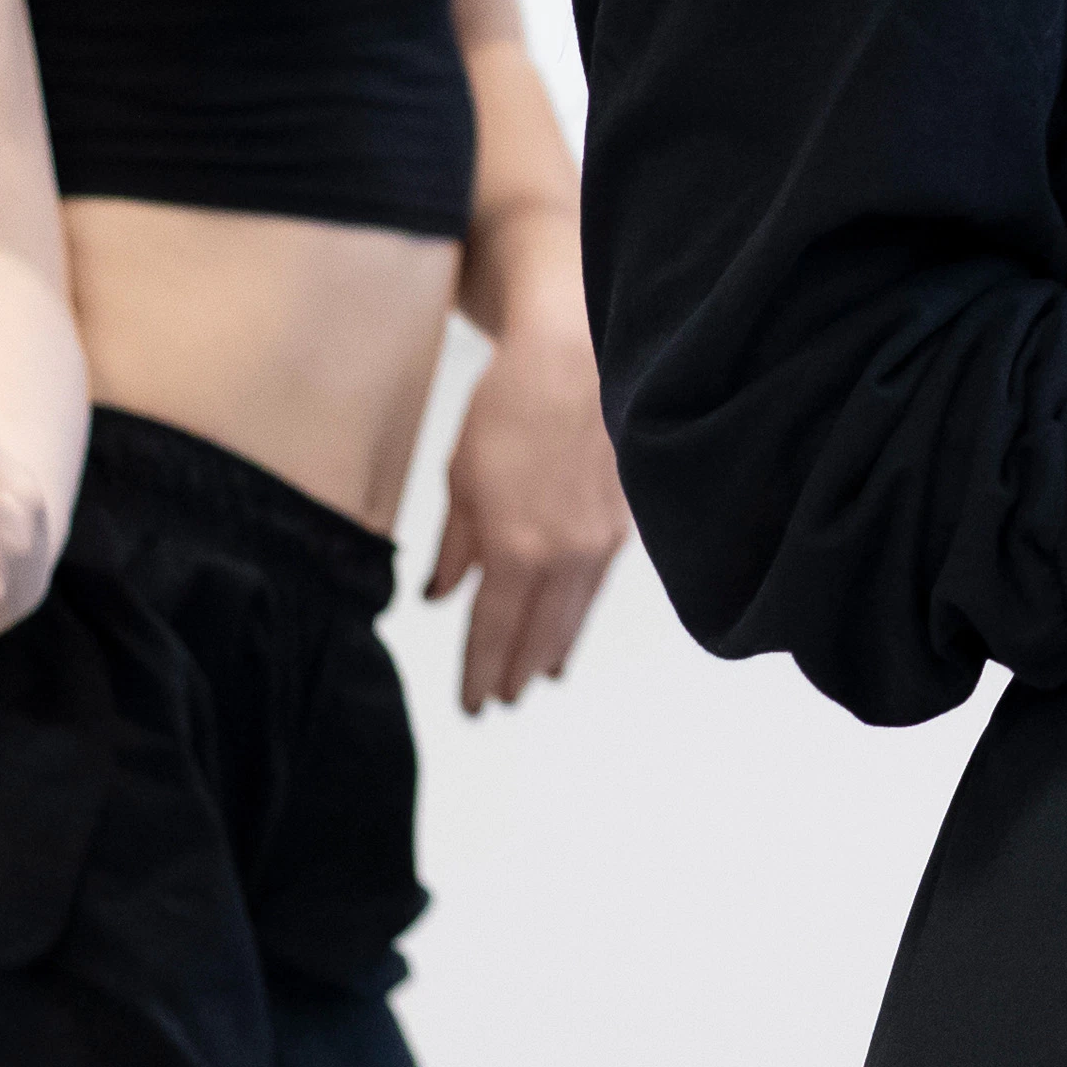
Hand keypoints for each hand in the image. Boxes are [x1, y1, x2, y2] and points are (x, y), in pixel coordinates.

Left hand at [427, 318, 631, 709]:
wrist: (576, 360)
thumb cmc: (508, 411)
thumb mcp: (461, 481)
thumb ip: (455, 550)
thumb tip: (442, 596)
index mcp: (516, 552)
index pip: (492, 634)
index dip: (479, 673)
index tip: (470, 705)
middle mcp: (564, 559)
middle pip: (537, 638)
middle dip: (515, 672)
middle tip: (500, 701)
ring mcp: (600, 544)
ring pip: (573, 618)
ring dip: (551, 652)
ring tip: (536, 678)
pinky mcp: (624, 525)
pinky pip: (596, 587)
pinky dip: (578, 614)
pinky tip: (569, 626)